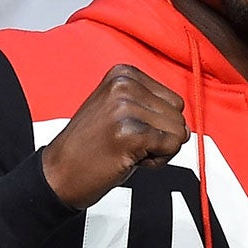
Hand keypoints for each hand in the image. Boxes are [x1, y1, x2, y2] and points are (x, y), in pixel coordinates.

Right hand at [40, 64, 187, 208]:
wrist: (59, 173)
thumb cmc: (91, 146)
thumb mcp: (119, 111)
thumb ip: (153, 109)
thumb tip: (188, 128)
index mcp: (123, 74)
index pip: (175, 101)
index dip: (158, 123)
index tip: (128, 130)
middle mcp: (125, 85)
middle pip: (179, 116)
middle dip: (160, 137)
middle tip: (126, 144)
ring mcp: (127, 108)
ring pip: (179, 133)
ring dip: (158, 150)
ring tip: (126, 150)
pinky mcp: (131, 133)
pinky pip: (171, 147)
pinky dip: (155, 161)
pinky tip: (128, 159)